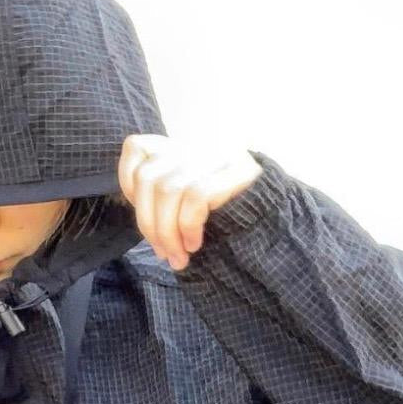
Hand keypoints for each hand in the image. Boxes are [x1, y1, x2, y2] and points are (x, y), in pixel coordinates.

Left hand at [116, 135, 264, 269]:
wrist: (274, 219)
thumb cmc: (224, 218)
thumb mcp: (185, 204)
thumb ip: (161, 199)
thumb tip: (143, 221)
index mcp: (179, 150)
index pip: (136, 147)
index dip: (128, 183)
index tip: (142, 213)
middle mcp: (195, 147)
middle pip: (148, 178)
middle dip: (148, 223)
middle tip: (162, 253)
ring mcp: (216, 156)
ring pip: (168, 190)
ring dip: (167, 233)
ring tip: (178, 256)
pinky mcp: (235, 171)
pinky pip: (195, 197)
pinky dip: (188, 227)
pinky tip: (194, 244)